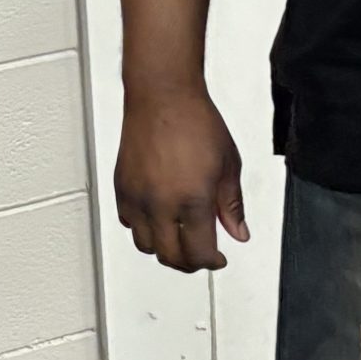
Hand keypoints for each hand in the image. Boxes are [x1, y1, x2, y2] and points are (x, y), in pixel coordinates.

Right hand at [116, 89, 247, 272]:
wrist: (163, 97)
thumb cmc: (195, 122)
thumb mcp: (228, 165)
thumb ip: (232, 205)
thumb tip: (238, 232)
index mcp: (193, 200)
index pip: (200, 253)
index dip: (212, 262)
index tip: (218, 259)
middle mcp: (161, 204)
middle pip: (171, 256)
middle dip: (189, 262)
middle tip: (200, 256)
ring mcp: (138, 198)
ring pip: (146, 245)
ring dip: (163, 248)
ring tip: (177, 239)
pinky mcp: (122, 188)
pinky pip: (128, 223)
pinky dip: (142, 229)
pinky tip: (156, 220)